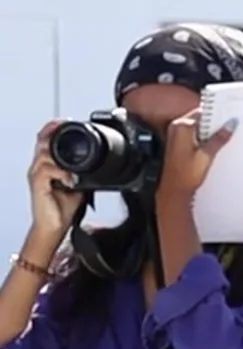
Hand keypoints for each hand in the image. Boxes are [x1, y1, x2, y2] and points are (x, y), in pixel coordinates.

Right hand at [27, 121, 83, 238]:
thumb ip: (84, 173)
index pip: (47, 141)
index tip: (67, 122)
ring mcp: (37, 175)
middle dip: (53, 132)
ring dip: (59, 154)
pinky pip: (46, 172)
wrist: (55, 226)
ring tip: (73, 161)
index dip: (54, 129)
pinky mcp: (38, 186)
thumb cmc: (63, 207)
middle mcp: (40, 167)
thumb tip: (99, 165)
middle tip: (66, 127)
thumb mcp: (79, 185)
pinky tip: (71, 180)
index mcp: (48, 165)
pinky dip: (60, 173)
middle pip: (42, 142)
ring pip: (43, 154)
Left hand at [156, 109, 235, 204]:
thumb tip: (231, 124)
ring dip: (211, 133)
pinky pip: (195, 135)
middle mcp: (177, 128)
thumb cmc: (186, 174)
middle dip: (215, 124)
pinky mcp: (179, 143)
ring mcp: (177, 135)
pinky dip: (205, 139)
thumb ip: (219, 138)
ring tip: (224, 139)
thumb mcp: (207, 155)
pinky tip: (214, 147)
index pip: (203, 112)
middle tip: (231, 129)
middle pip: (200, 119)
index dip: (217, 115)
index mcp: (182, 126)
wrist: (175, 189)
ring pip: (199, 128)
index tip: (230, 118)